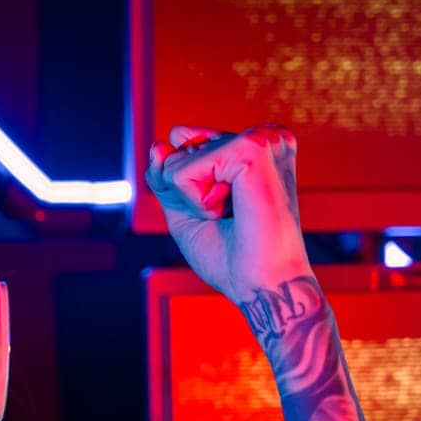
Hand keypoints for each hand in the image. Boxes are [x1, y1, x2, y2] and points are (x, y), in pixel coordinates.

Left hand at [145, 123, 311, 298]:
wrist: (260, 285)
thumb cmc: (230, 257)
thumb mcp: (184, 211)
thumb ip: (165, 176)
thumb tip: (159, 145)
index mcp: (252, 146)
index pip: (182, 140)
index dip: (180, 184)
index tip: (220, 211)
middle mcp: (261, 135)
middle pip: (176, 150)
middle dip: (186, 194)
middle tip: (229, 216)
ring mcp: (260, 138)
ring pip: (176, 160)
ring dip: (193, 201)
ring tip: (233, 214)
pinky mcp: (252, 148)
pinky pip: (182, 171)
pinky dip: (196, 202)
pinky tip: (231, 210)